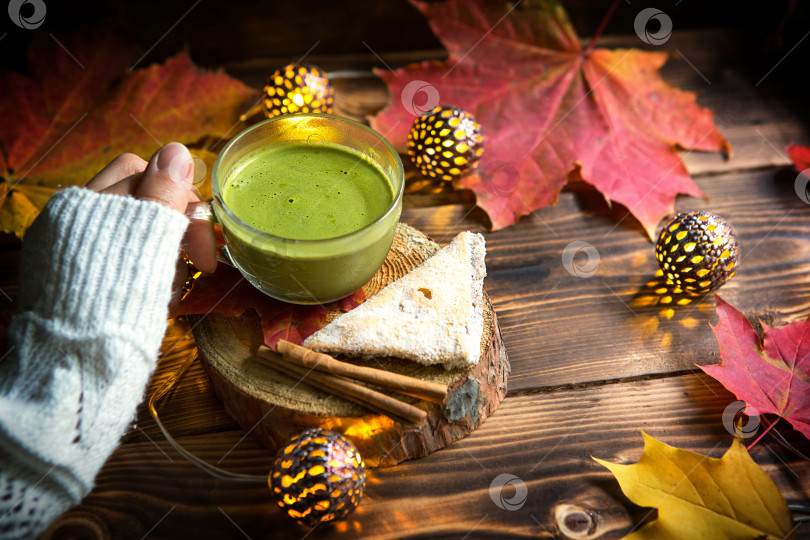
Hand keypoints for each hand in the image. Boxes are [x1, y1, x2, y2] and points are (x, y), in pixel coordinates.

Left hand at [85, 142, 216, 304]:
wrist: (77, 368)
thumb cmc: (116, 310)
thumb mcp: (148, 246)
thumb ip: (162, 196)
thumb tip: (177, 151)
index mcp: (88, 205)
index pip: (150, 174)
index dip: (186, 204)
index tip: (204, 253)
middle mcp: (73, 219)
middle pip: (142, 199)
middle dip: (175, 228)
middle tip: (197, 266)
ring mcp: (69, 247)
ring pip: (137, 230)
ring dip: (164, 255)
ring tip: (170, 291)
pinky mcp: (73, 275)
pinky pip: (121, 257)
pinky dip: (144, 272)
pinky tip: (153, 298)